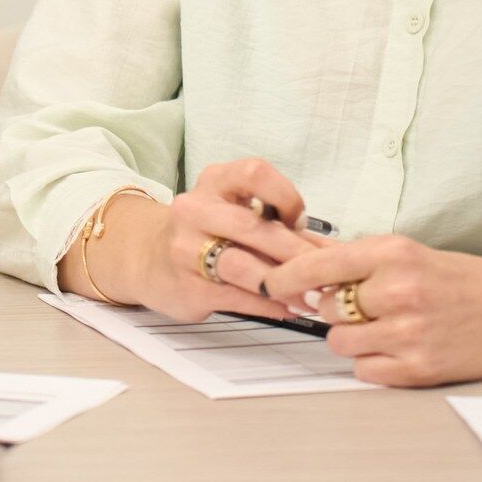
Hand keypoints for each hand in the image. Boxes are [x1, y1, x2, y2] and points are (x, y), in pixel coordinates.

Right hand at [104, 159, 323, 322]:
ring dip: (283, 283)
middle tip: (326, 273)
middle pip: (252, 227)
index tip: (298, 220)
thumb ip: (281, 228)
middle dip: (295, 252)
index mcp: (215, 182)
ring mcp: (185, 248)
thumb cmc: (206, 233)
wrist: (146, 257)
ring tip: (312, 297)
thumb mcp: (234, 214)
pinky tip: (288, 308)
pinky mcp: (186, 285)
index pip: (254, 172)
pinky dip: (267, 304)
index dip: (284, 195)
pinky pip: (234, 296)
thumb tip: (334, 251)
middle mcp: (195, 209)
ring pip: (241, 264)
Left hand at [261, 237, 481, 386]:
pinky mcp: (418, 368)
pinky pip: (364, 370)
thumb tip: (300, 254)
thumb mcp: (409, 253)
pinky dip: (373, 362)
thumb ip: (356, 258)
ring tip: (385, 327)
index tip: (269, 283)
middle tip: (362, 307)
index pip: (319, 264)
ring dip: (353, 337)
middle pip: (327, 308)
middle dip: (335, 309)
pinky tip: (398, 348)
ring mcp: (408, 333)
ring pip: (340, 342)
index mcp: (394, 254)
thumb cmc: (462, 280)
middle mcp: (398, 291)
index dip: (285, 276)